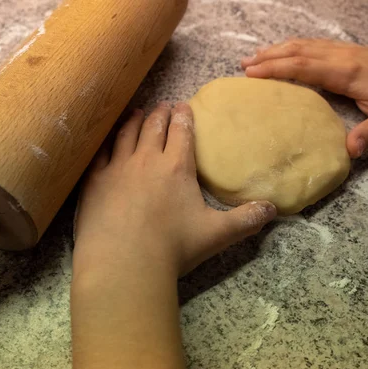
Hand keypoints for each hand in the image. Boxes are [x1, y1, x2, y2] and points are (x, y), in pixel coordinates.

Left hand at [74, 102, 275, 277]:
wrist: (124, 263)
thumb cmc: (172, 247)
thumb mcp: (216, 235)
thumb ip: (245, 220)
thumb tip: (272, 209)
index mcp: (176, 166)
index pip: (181, 131)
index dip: (184, 116)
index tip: (183, 106)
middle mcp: (146, 159)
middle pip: (154, 127)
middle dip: (161, 113)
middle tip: (163, 105)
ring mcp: (117, 168)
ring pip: (126, 134)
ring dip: (135, 120)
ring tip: (138, 113)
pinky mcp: (95, 181)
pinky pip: (100, 153)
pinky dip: (105, 141)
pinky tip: (106, 140)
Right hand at [241, 39, 367, 157]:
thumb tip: (349, 152)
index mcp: (347, 73)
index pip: (304, 67)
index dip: (276, 69)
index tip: (251, 74)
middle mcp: (342, 58)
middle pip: (298, 52)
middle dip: (269, 58)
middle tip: (243, 66)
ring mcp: (345, 52)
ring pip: (305, 45)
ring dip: (278, 49)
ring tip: (254, 56)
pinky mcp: (350, 53)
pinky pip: (315, 45)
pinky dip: (294, 46)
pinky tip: (286, 51)